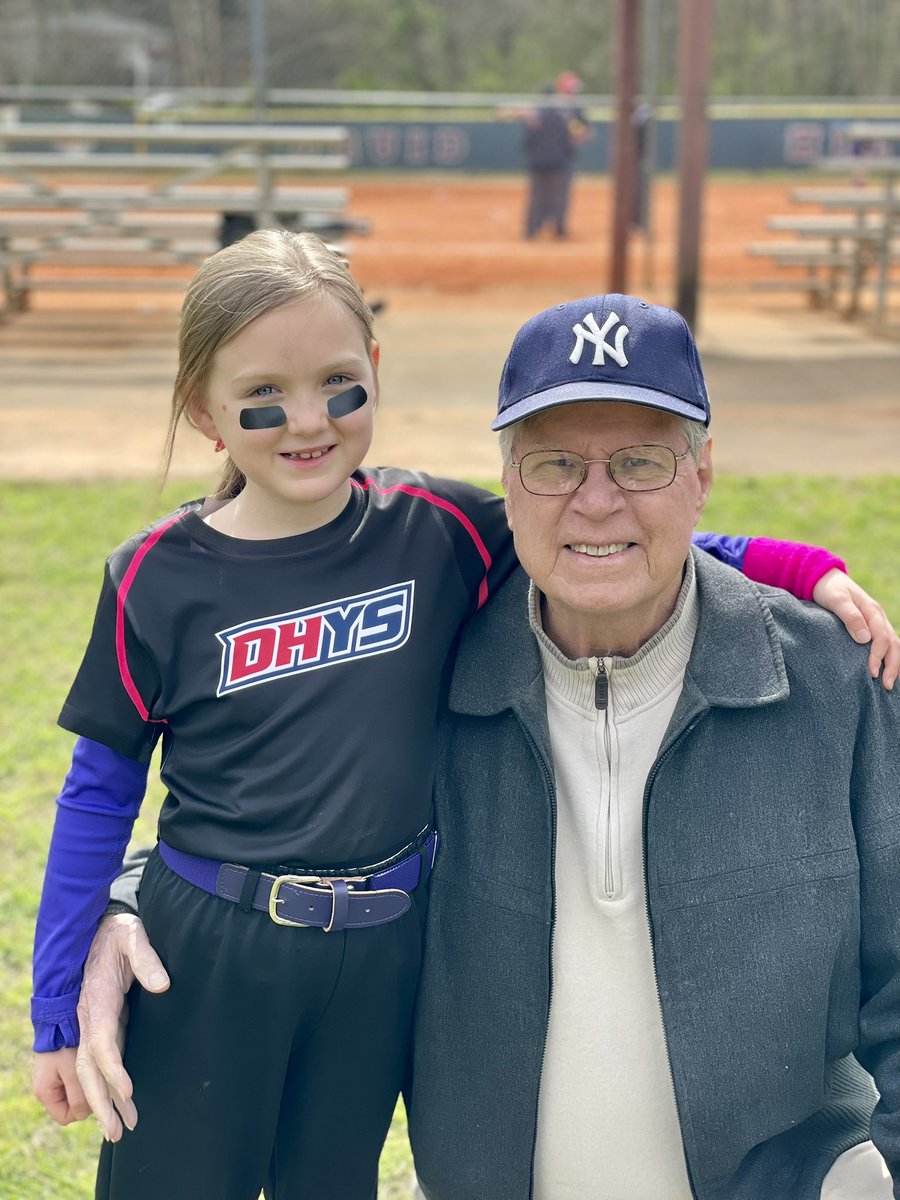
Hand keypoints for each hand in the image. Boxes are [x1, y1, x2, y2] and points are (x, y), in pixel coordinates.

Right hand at [33, 1046, 89, 1125]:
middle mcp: (46, 1087)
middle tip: (96, 1077)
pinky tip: (92, 1061)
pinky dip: (84, 1073)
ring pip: (75, 1091)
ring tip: (94, 1067)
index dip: (82, 1110)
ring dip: (86, 1083)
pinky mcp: (60, 1065)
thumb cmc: (67, 1044)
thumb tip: (85, 1114)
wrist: (60, 1015)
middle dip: (85, 1095)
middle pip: (71, 1105)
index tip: (94, 1093)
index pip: (66, 1117)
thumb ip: (79, 1097)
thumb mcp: (74, 1074)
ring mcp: (52, 1076)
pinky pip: (75, 1077)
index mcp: (45, 1093)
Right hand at [74, 912, 169, 1141]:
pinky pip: (97, 1063)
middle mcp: (88, 1018)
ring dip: (103, 1102)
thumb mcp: (132, 936)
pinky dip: (104, 1087)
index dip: (112, 1069)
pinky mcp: (100, 1025)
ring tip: (120, 1130)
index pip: (100, 1042)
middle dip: (101, 1101)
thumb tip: (163, 985)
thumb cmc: (119, 933)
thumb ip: (147, 958)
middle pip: (87, 1068)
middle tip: (117, 1132)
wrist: (99, 929)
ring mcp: (90, 1024)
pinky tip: (117, 1105)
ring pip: (89, 1071)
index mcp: (97, 1000)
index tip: (128, 1092)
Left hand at [812, 569, 898, 689]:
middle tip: (885, 686)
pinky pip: (886, 643)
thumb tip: (865, 639)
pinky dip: (888, 657)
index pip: (882, 637)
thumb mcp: (837, 600)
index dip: (879, 656)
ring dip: (893, 664)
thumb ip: (850, 616)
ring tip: (888, 684)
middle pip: (893, 644)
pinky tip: (885, 670)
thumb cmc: (828, 589)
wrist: (822, 577)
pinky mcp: (870, 626)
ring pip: (893, 645)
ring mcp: (876, 622)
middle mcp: (878, 617)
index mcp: (872, 610)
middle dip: (892, 666)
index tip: (872, 673)